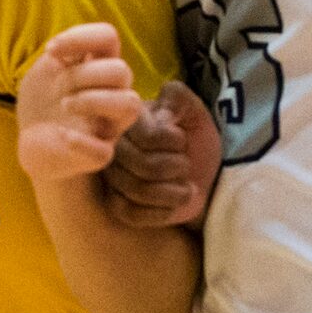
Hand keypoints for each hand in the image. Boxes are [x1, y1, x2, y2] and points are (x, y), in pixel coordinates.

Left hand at [17, 24, 142, 184]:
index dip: (81, 37)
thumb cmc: (43, 100)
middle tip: (58, 88)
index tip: (50, 52)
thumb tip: (62, 48)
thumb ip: (59, 54)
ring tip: (65, 105)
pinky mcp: (99, 155)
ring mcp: (110, 125)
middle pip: (121, 71)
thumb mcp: (45, 70)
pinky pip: (103, 152)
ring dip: (93, 100)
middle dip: (83, 74)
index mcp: (100, 66)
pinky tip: (62, 135)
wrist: (32, 141)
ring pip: (130, 105)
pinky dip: (81, 142)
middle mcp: (113, 92)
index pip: (108, 37)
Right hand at [102, 81, 222, 230]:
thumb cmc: (193, 138)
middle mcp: (114, 147)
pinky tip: (175, 203)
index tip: (183, 140)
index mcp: (129, 120)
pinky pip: (131, 213)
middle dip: (177, 167)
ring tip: (187, 187)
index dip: (174, 142)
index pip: (149, 136)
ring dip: (174, 192)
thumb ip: (178, 98)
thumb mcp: (194, 111)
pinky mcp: (116, 204)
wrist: (199, 174)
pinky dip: (161, 211)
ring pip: (139, 191)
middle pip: (144, 165)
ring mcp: (112, 177)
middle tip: (187, 165)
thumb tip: (160, 114)